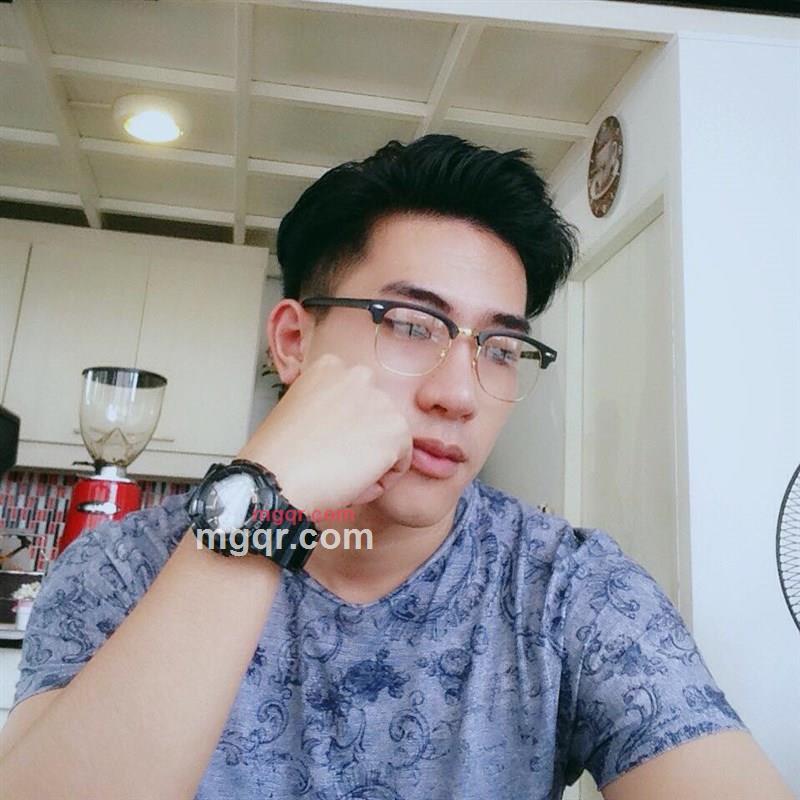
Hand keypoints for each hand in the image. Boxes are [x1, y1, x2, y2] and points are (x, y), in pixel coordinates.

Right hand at [237, 353, 412, 511]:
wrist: (277, 477)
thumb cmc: (278, 455)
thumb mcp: (297, 409)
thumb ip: (327, 405)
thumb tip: (346, 424)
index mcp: (330, 366)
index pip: (356, 400)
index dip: (344, 429)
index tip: (327, 444)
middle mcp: (359, 376)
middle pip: (375, 418)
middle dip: (361, 442)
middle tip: (333, 462)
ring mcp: (380, 401)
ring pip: (388, 443)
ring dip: (370, 464)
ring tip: (338, 474)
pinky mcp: (396, 429)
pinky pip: (399, 465)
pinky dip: (379, 482)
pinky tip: (351, 484)